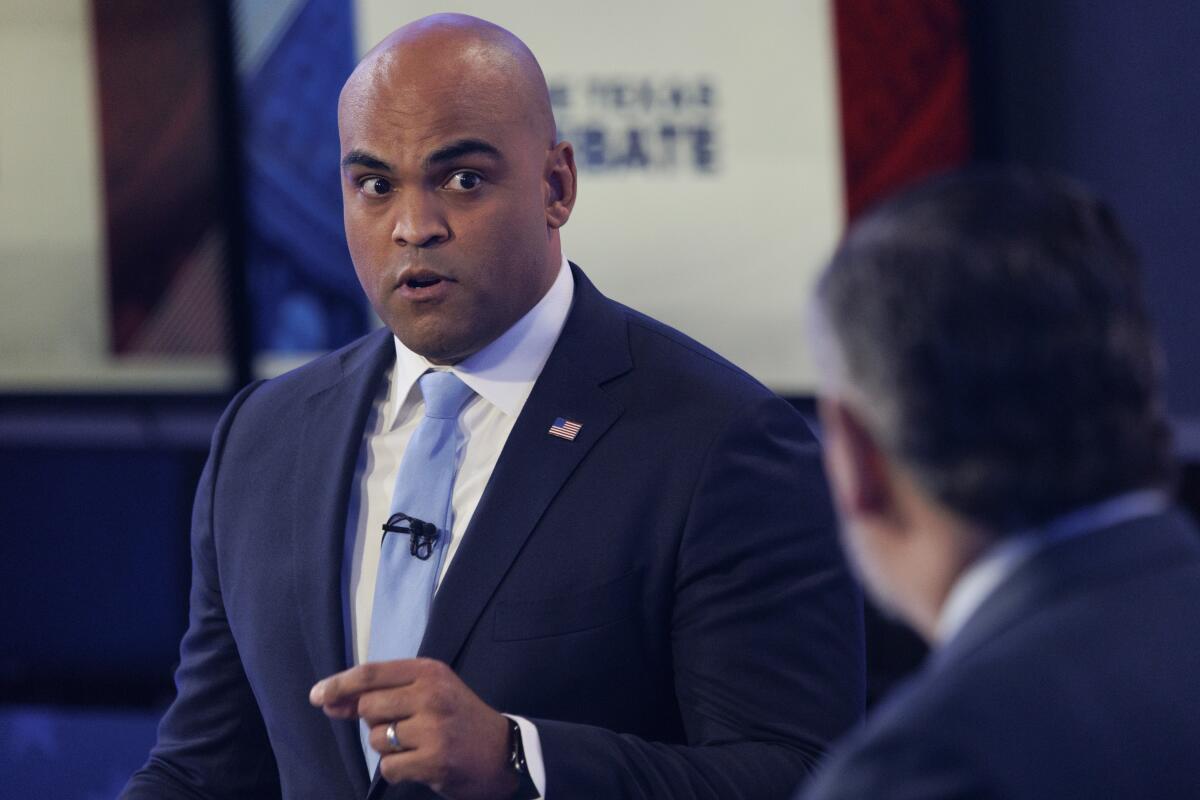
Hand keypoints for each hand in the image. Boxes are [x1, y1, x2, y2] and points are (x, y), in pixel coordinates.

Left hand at [310, 657, 516, 798]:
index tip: (317, 696)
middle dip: (374, 722)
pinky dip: (398, 770)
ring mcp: (434, 728)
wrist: (504, 751)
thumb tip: (327, 701)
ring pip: (376, 739)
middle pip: (368, 707)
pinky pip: (389, 767)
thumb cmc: (458, 718)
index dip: (338, 685)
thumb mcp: (427, 693)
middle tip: (403, 727)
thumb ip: (380, 695)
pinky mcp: (435, 760)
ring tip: (418, 745)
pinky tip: (421, 763)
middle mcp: (431, 694)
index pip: (370, 674)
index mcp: (429, 671)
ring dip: (389, 747)